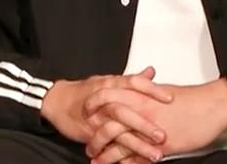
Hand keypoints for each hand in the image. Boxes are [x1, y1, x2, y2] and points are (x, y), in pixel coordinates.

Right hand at [40, 67, 171, 161]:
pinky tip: (134, 162)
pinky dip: (120, 155)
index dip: (151, 90)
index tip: (170, 98)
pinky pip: (107, 145)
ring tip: (155, 155)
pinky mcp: (91, 132)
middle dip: (144, 124)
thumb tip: (151, 72)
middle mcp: (104, 100)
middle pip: (125, 111)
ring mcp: (97, 118)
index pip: (133, 83)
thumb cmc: (84, 91)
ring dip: (137, 145)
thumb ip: (131, 80)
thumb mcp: (107, 81)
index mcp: (110, 85)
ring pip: (118, 131)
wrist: (56, 101)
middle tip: (163, 135)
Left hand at [86, 78, 226, 161]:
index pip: (105, 97)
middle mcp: (140, 113)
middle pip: (107, 126)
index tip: (85, 112)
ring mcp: (149, 131)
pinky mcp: (162, 146)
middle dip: (95, 138)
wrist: (212, 105)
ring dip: (107, 155)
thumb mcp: (160, 91)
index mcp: (138, 96)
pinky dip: (127, 163)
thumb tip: (131, 89)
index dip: (92, 105)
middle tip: (88, 146)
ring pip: (120, 145)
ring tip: (97, 161)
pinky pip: (139, 157)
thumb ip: (142, 90)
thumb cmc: (189, 98)